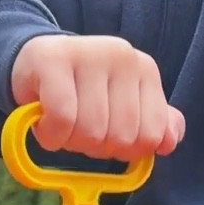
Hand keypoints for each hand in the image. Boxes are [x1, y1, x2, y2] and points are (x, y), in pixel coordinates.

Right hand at [11, 34, 184, 160]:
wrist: (34, 63)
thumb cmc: (81, 93)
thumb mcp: (123, 107)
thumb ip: (153, 124)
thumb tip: (170, 142)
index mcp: (145, 69)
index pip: (151, 136)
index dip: (126, 151)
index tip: (107, 134)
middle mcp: (123, 56)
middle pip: (121, 138)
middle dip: (96, 147)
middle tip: (78, 129)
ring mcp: (89, 53)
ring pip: (92, 131)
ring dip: (71, 142)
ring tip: (61, 124)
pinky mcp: (53, 60)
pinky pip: (62, 119)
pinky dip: (52, 136)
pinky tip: (45, 126)